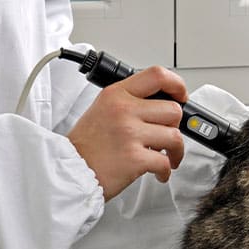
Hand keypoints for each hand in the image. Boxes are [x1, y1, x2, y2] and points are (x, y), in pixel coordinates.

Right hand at [68, 66, 186, 200]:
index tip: (181, 96)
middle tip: (168, 137)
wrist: (67, 172)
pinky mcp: (135, 158)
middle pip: (173, 110)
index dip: (177, 85)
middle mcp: (123, 110)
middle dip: (175, 127)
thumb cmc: (84, 146)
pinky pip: (165, 162)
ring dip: (175, 151)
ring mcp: (130, 134)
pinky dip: (166, 171)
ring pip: (174, 137)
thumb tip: (160, 107)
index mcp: (116, 95)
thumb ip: (128, 104)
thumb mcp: (101, 110)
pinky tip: (159, 172)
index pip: (157, 75)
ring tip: (167, 157)